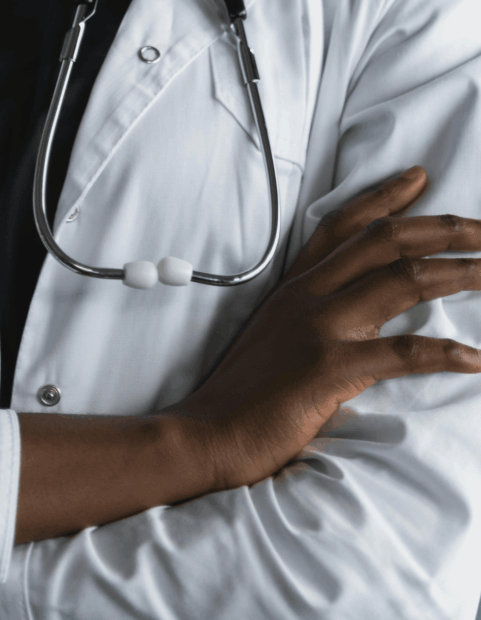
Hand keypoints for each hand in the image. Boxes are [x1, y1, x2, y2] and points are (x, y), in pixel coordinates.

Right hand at [179, 166, 480, 488]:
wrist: (206, 434)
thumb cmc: (239, 396)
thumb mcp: (270, 341)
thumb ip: (307, 319)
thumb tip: (354, 319)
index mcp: (292, 290)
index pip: (341, 227)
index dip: (383, 197)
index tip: (419, 178)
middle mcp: (306, 298)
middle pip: (384, 240)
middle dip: (445, 228)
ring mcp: (317, 329)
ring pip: (403, 280)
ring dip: (462, 273)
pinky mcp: (328, 367)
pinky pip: (405, 352)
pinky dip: (448, 352)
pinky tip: (478, 360)